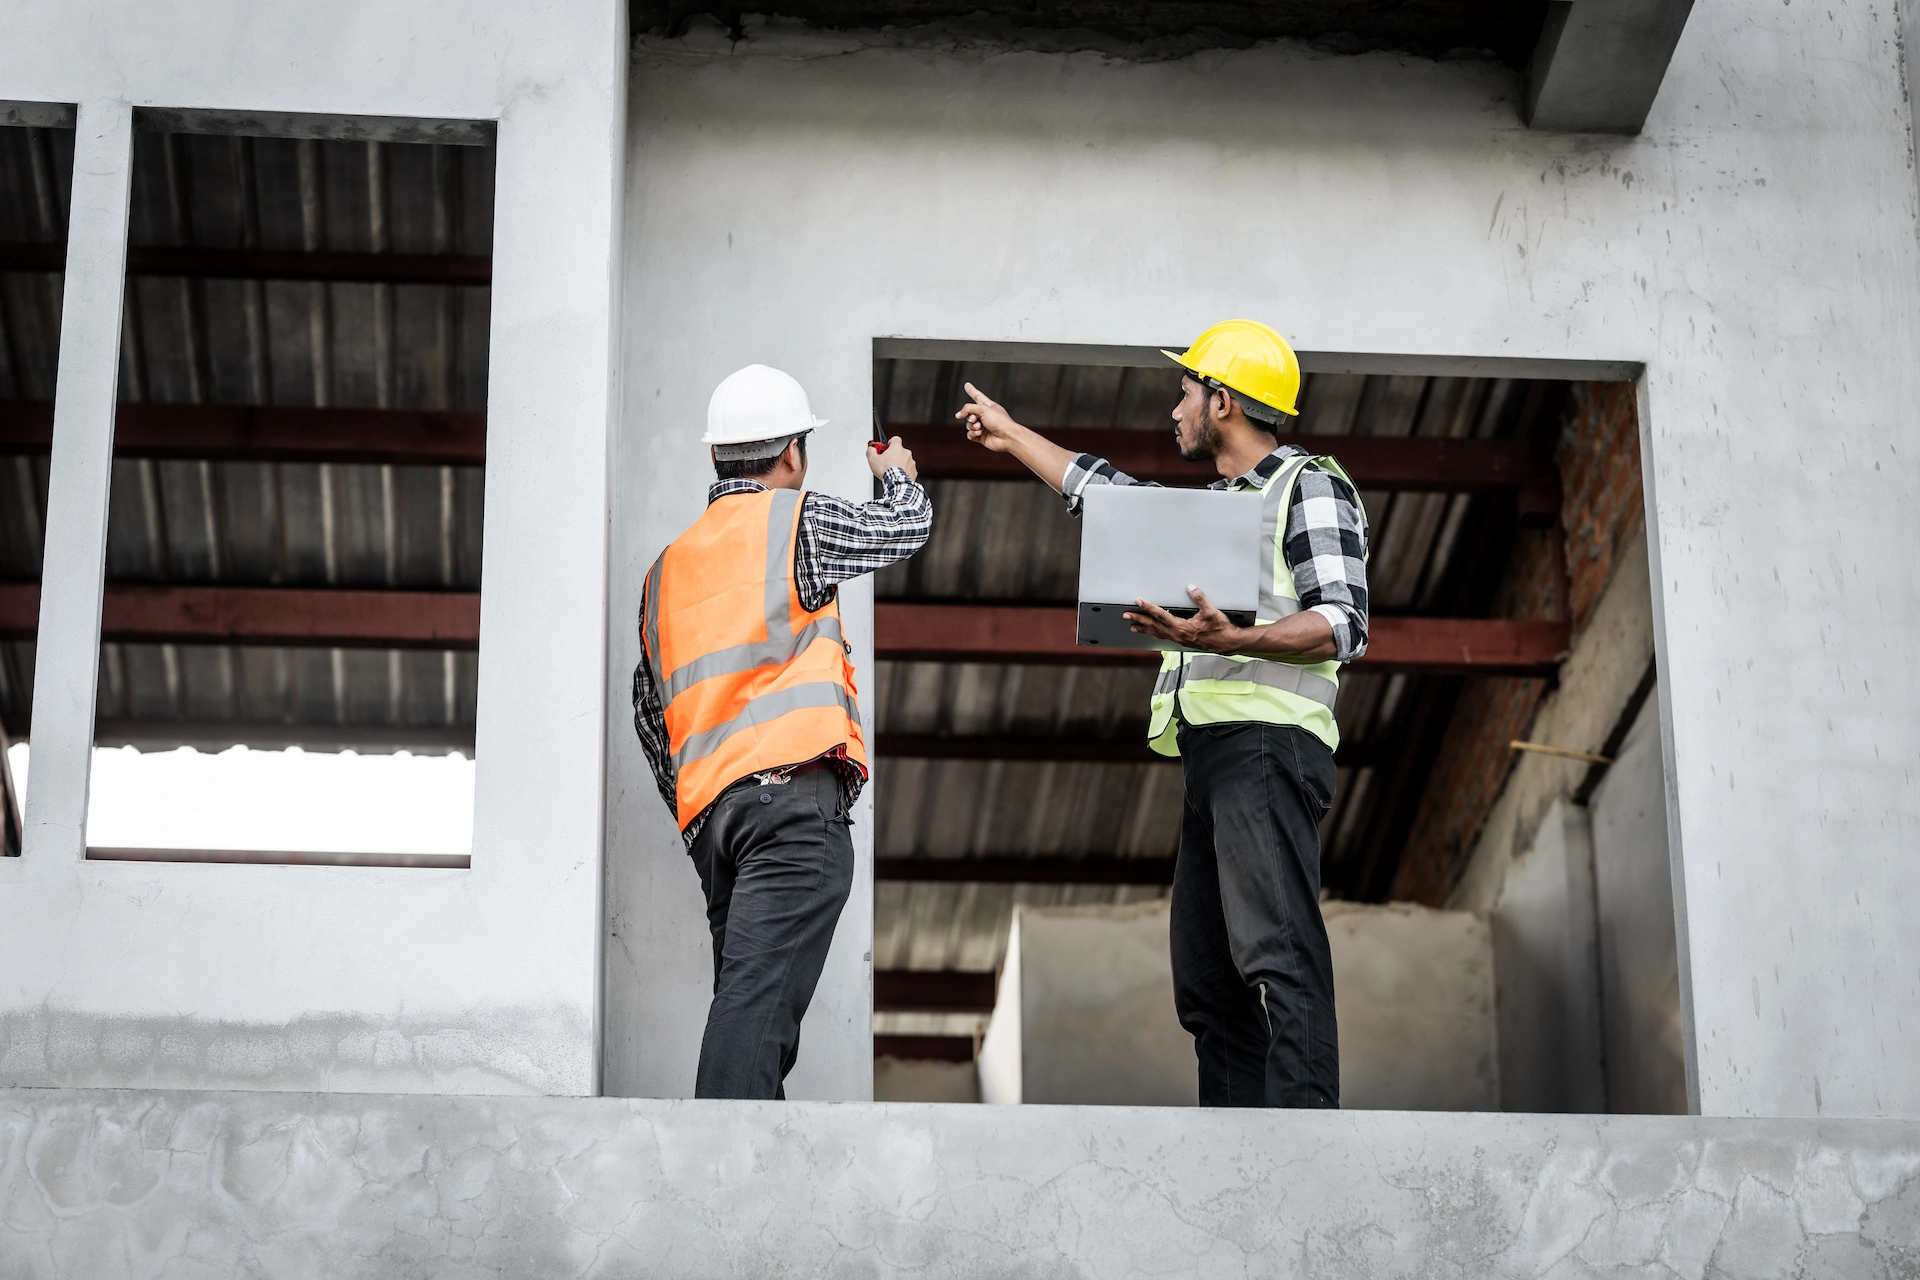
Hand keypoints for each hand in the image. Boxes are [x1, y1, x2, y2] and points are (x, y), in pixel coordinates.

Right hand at [867, 437, 916, 481]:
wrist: (897, 482)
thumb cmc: (887, 471)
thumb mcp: (872, 459)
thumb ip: (871, 451)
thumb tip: (871, 449)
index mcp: (897, 447)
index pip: (895, 439)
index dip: (889, 443)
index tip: (885, 448)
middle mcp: (906, 453)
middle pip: (899, 451)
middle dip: (893, 455)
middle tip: (886, 461)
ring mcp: (911, 462)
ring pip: (904, 460)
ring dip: (899, 463)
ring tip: (891, 470)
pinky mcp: (913, 471)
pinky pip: (908, 469)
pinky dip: (903, 471)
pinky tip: (897, 475)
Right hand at [954, 382, 1023, 452]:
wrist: (1007, 437)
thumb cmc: (1000, 421)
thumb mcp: (983, 409)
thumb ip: (968, 408)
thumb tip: (958, 415)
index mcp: (988, 406)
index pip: (977, 396)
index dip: (972, 391)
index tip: (967, 385)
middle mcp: (985, 416)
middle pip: (969, 413)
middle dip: (969, 416)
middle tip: (974, 418)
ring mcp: (983, 427)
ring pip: (969, 424)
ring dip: (972, 425)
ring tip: (979, 427)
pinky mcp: (981, 437)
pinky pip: (970, 434)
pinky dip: (973, 434)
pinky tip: (979, 433)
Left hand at [1124, 586, 1241, 652]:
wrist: (1227, 643)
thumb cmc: (1220, 629)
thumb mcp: (1211, 611)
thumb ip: (1200, 598)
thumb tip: (1191, 588)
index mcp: (1181, 627)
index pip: (1161, 615)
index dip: (1148, 607)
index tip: (1138, 601)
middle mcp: (1177, 634)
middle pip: (1154, 626)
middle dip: (1139, 620)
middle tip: (1126, 616)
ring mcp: (1179, 639)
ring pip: (1158, 633)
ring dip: (1145, 628)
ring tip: (1132, 627)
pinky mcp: (1183, 641)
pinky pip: (1165, 637)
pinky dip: (1156, 633)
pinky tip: (1152, 633)